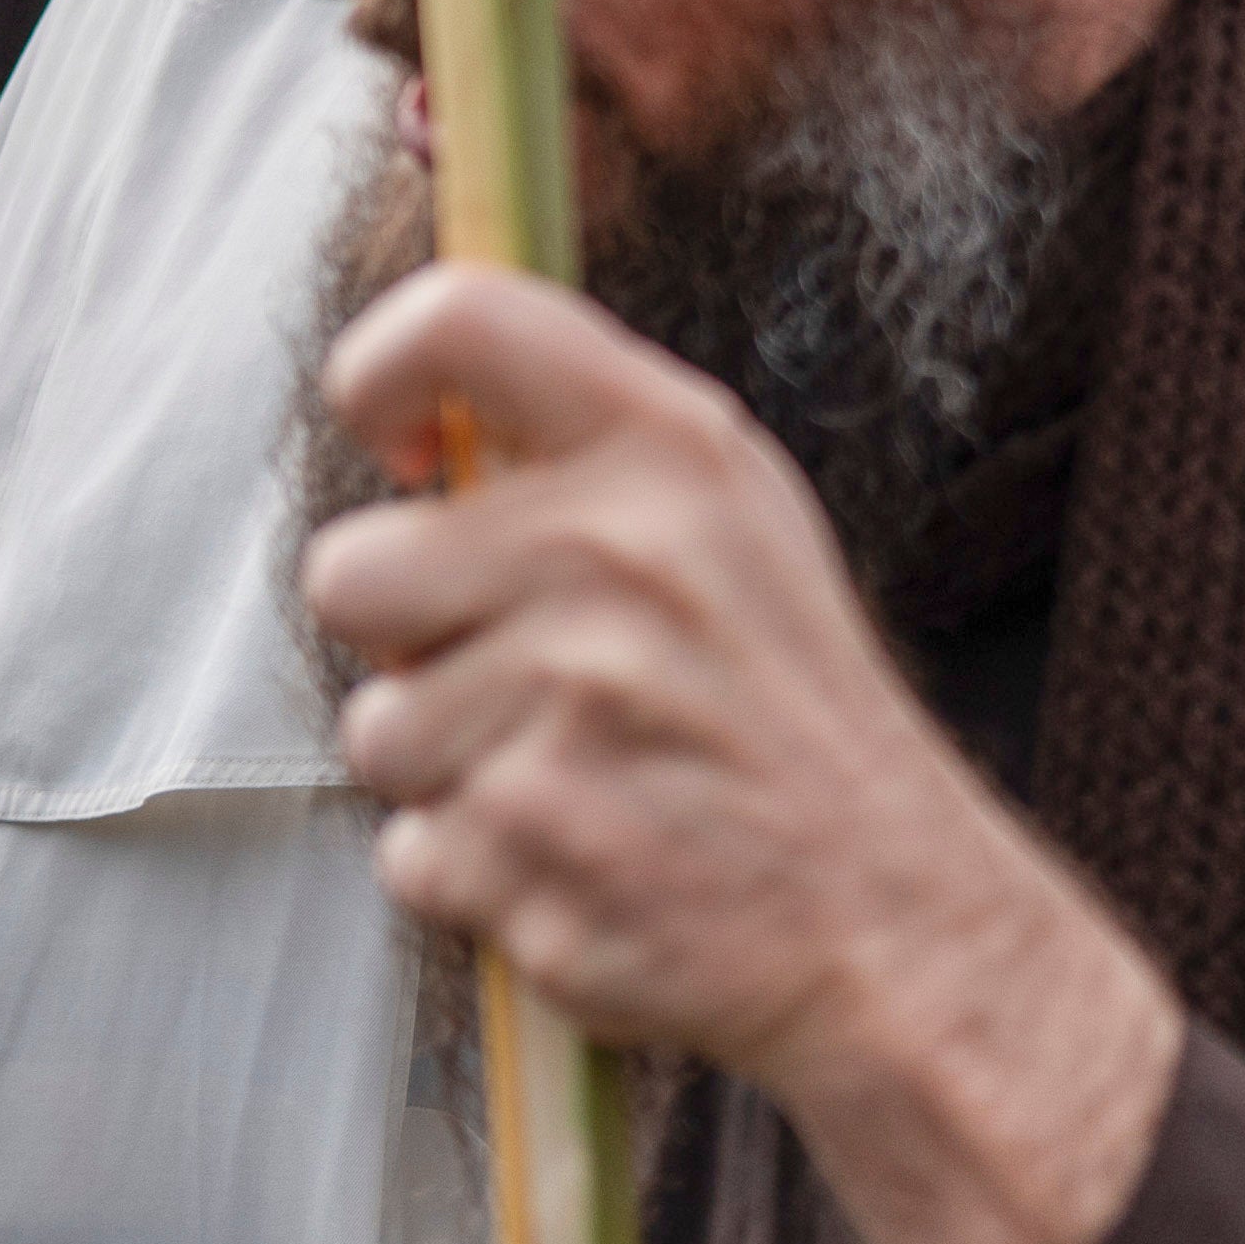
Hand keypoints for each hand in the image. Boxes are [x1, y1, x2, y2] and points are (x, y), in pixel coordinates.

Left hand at [308, 271, 1177, 1243]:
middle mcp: (612, 558)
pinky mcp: (529, 843)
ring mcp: (567, 706)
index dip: (377, 371)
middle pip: (349, 569)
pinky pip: (407, 853)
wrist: (895, 920)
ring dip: (449, 773)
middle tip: (526, 678)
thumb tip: (418, 437)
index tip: (398, 452)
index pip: (457, 323)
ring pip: (374, 731)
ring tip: (581, 779)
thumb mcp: (741, 529)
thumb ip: (593, 464)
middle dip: (407, 642)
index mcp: (672, 452)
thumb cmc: (794, 720)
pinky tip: (586, 856)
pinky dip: (479, 874)